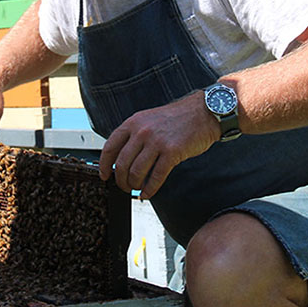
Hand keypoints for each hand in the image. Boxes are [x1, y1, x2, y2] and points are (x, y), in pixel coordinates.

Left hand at [98, 91, 220, 198]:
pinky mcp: (172, 152)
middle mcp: (142, 131)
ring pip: (136, 172)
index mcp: (133, 123)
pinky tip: (147, 193)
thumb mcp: (148, 119)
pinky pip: (156, 177)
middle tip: (124, 187)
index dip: (104, 165)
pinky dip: (149, 189)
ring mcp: (157, 142)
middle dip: (121, 181)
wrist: (203, 113)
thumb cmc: (176, 118)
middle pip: (122, 164)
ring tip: (136, 189)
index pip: (110, 147)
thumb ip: (134, 135)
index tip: (104, 175)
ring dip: (134, 186)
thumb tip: (121, 160)